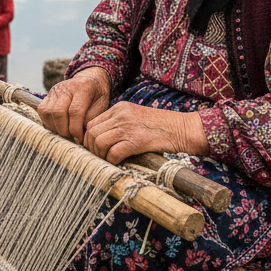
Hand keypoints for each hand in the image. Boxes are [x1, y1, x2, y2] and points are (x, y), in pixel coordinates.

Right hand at [37, 67, 111, 143]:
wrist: (89, 80)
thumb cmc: (97, 96)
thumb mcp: (102, 106)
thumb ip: (91, 118)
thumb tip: (79, 133)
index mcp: (83, 88)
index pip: (75, 111)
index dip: (75, 128)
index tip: (79, 139)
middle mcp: (66, 87)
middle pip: (58, 112)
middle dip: (64, 131)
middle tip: (72, 138)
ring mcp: (55, 90)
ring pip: (47, 112)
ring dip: (55, 128)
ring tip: (66, 134)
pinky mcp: (47, 95)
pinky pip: (42, 112)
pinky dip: (48, 123)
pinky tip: (58, 128)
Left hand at [82, 104, 209, 165]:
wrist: (182, 129)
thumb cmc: (160, 127)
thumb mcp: (135, 118)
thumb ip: (119, 124)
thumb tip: (101, 141)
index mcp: (119, 108)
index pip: (92, 122)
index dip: (89, 138)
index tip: (94, 148)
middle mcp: (121, 115)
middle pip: (92, 132)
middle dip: (91, 148)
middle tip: (99, 156)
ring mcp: (128, 127)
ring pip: (99, 142)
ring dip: (100, 155)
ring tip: (108, 160)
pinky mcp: (136, 141)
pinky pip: (113, 153)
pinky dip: (112, 160)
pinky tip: (118, 162)